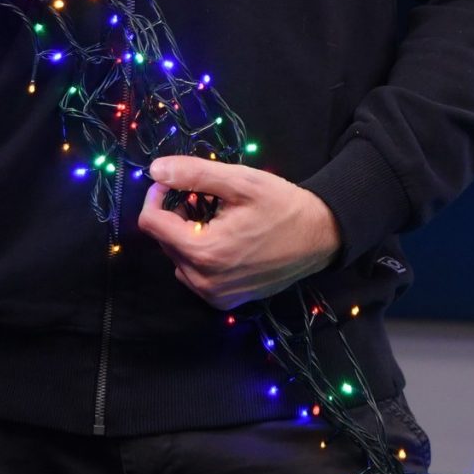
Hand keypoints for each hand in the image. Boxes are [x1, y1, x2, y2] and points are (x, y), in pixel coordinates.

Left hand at [136, 155, 343, 309]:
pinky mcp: (227, 302)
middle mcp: (204, 282)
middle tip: (203, 198)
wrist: (321, 236)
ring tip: (216, 219)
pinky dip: (200, 256)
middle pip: (164, 242)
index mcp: (204, 252)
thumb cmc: (282, 205)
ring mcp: (215, 296)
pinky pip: (195, 276)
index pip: (151, 224)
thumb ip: (193, 174)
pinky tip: (224, 240)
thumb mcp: (240, 181)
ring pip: (178, 260)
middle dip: (176, 216)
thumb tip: (154, 170)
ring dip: (187, 236)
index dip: (157, 196)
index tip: (175, 182)